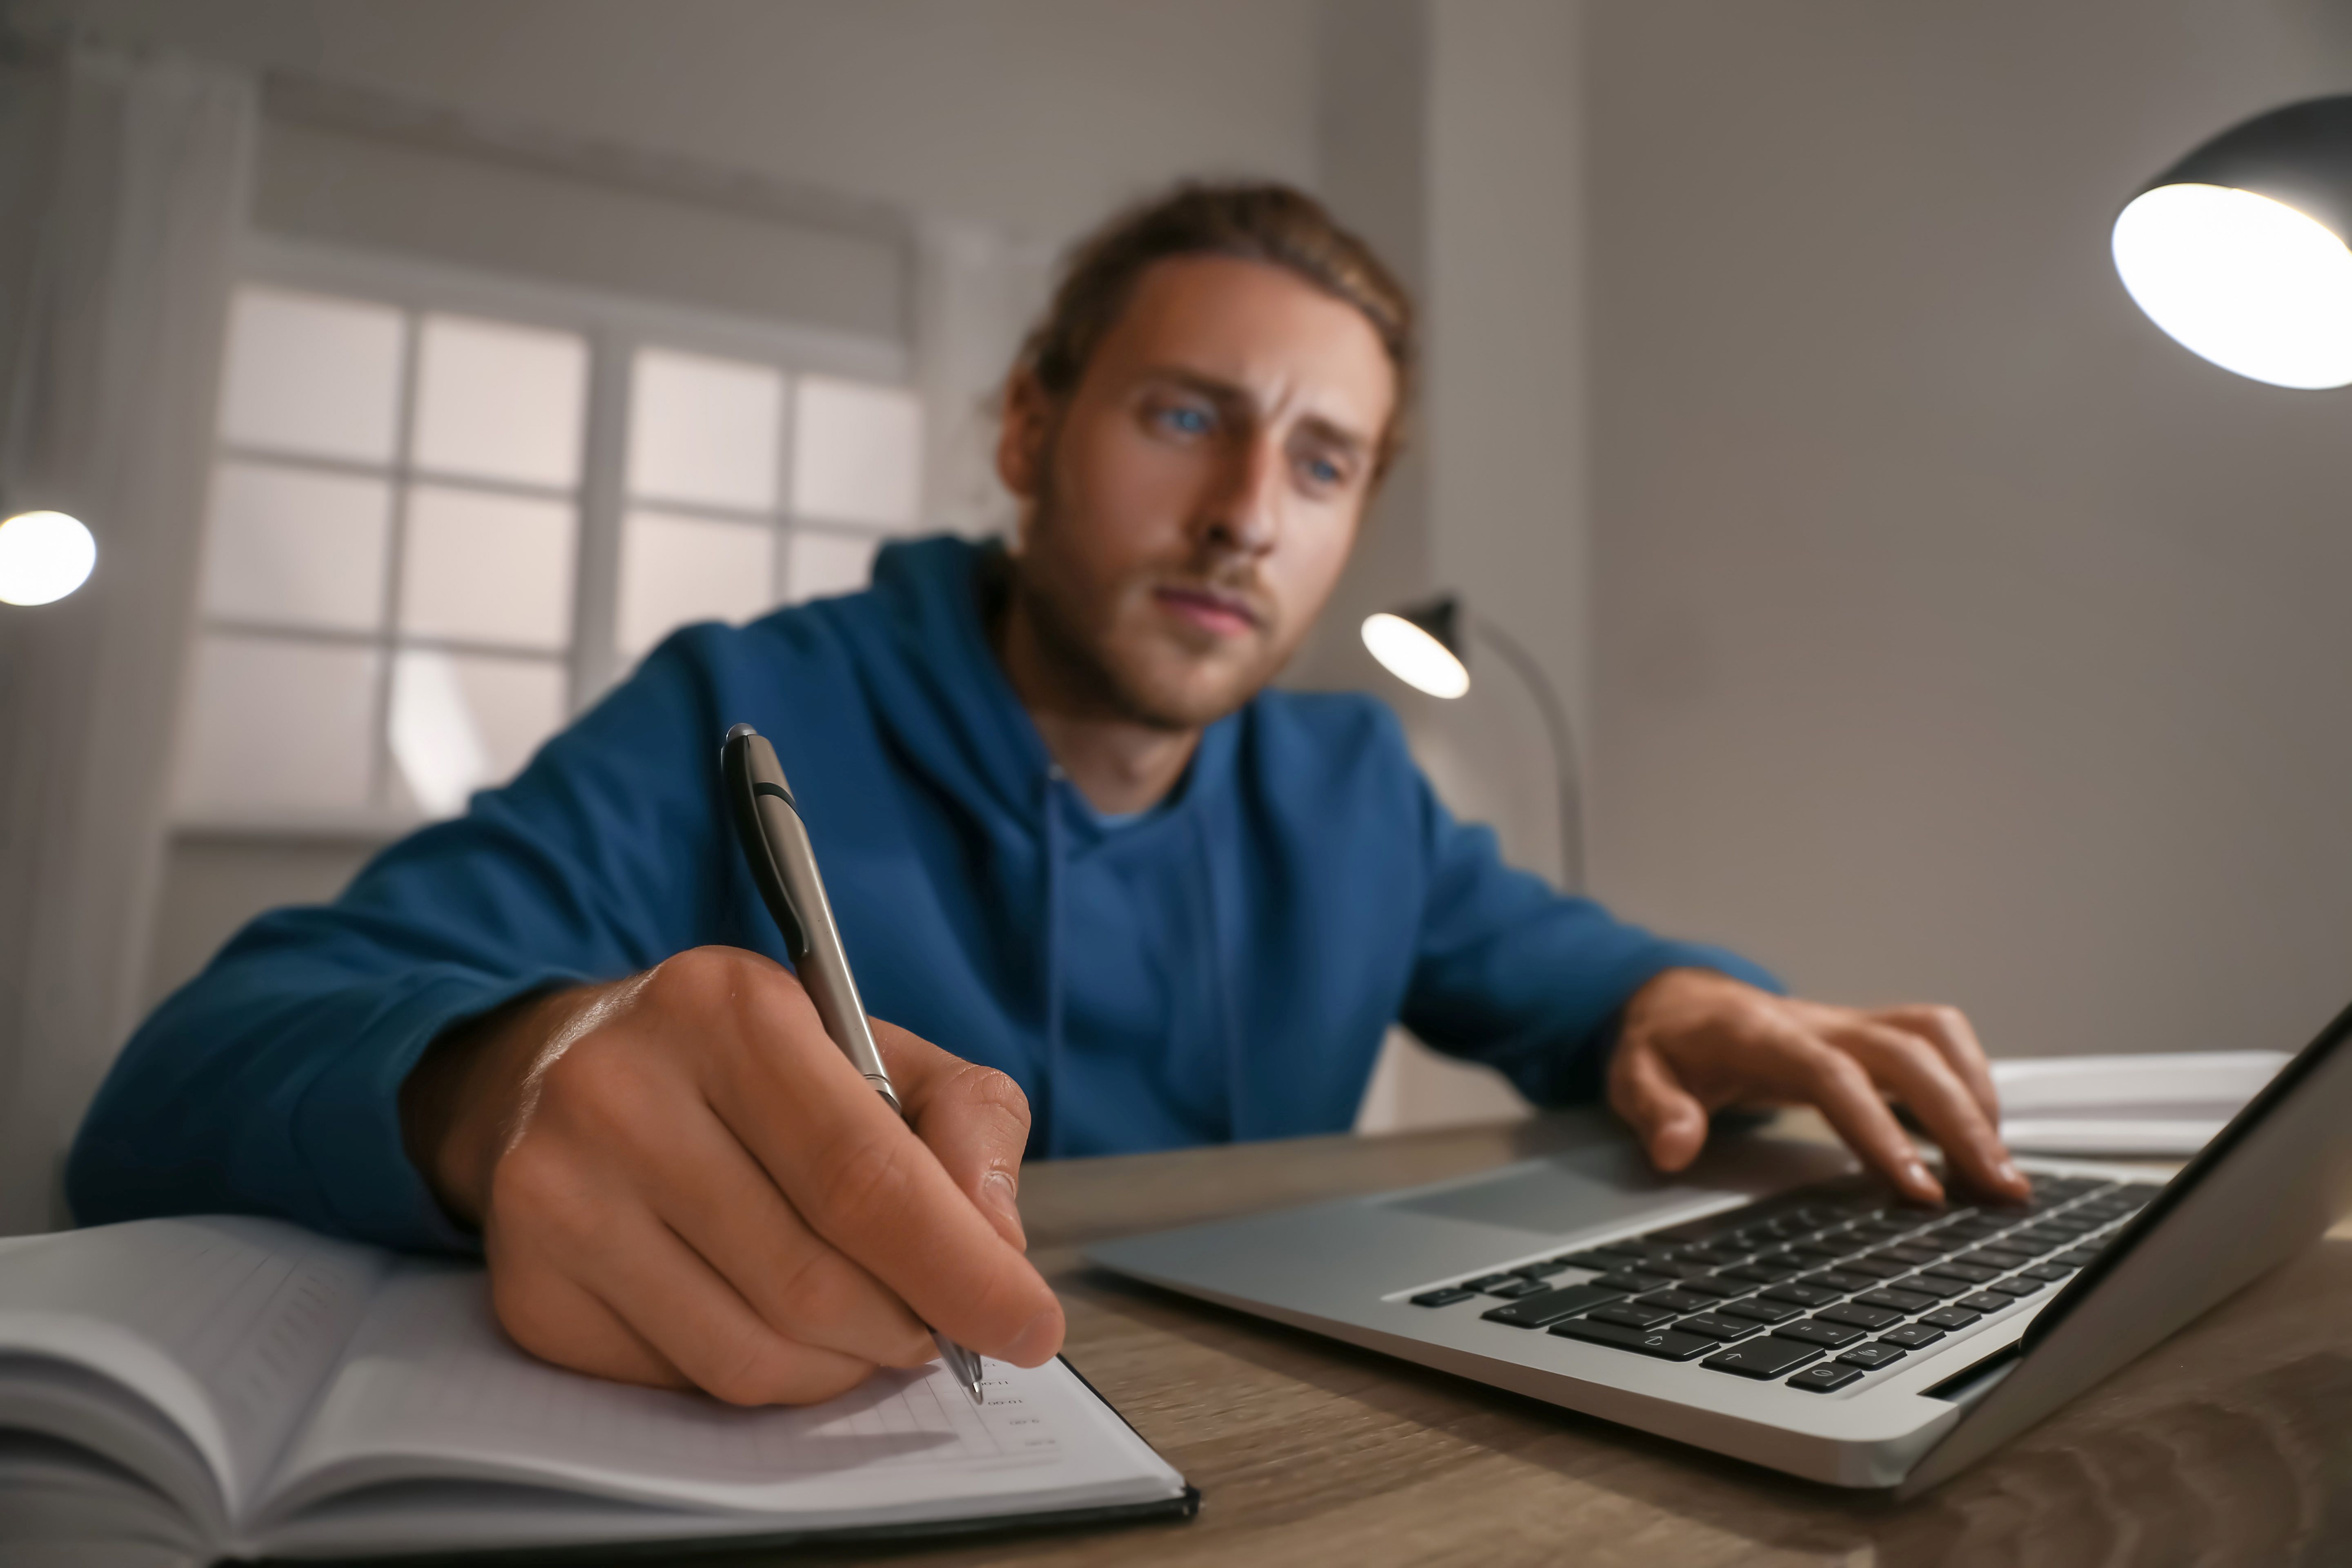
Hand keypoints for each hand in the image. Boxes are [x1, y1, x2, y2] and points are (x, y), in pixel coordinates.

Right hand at [399, 945, 1062, 1404]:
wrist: (560, 1073)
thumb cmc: (748, 1067)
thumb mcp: (873, 1045)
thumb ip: (967, 1122)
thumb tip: (998, 1248)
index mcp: (724, 1010)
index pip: (865, 1176)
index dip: (962, 1269)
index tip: (1031, 1326)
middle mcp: (621, 1095)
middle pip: (813, 1279)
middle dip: (910, 1326)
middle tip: (946, 1328)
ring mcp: (557, 1198)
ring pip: (751, 1352)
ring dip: (843, 1365)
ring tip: (867, 1326)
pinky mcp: (528, 1291)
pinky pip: (686, 1384)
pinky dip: (764, 1377)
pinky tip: (773, 1323)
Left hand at [1607, 968, 2028, 1205]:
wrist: (1677, 1000)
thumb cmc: (1664, 1043)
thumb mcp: (1634, 1075)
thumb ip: (1654, 1109)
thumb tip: (1674, 1148)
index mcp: (1762, 1034)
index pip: (1834, 1076)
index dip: (1880, 1130)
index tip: (1919, 1190)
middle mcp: (1817, 1021)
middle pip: (1908, 1055)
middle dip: (1961, 1120)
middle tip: (1999, 1190)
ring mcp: (1848, 1023)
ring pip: (1935, 1039)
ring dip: (1978, 1099)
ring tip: (2004, 1173)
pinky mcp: (1867, 1032)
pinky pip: (1935, 1040)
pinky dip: (1970, 1081)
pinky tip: (1981, 1138)